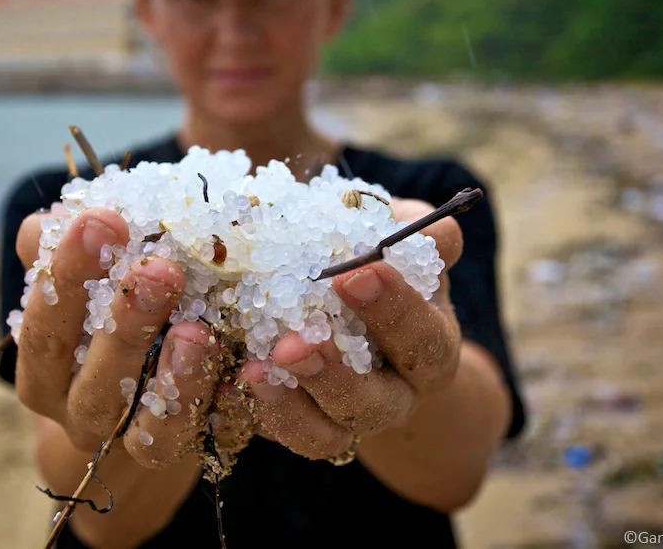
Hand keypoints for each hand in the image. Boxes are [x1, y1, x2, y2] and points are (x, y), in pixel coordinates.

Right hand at [13, 206, 222, 467]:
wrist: (143, 381)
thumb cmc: (109, 300)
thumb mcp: (84, 267)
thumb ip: (62, 241)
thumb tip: (62, 216)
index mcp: (43, 362)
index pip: (44, 321)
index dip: (67, 272)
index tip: (101, 221)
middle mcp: (73, 408)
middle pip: (91, 376)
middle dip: (125, 320)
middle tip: (159, 269)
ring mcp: (122, 437)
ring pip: (139, 421)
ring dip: (171, 375)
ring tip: (197, 331)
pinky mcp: (170, 449)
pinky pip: (188, 436)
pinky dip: (212, 403)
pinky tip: (240, 366)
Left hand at [237, 197, 463, 459]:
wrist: (347, 311)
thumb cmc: (379, 266)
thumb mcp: (398, 245)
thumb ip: (411, 233)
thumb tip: (429, 228)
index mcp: (428, 347)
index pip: (422, 338)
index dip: (395, 309)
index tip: (356, 272)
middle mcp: (394, 396)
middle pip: (376, 403)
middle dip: (336, 373)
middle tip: (295, 341)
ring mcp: (344, 419)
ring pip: (327, 433)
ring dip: (292, 403)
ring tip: (257, 368)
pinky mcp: (299, 427)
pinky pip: (281, 434)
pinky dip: (258, 410)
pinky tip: (232, 378)